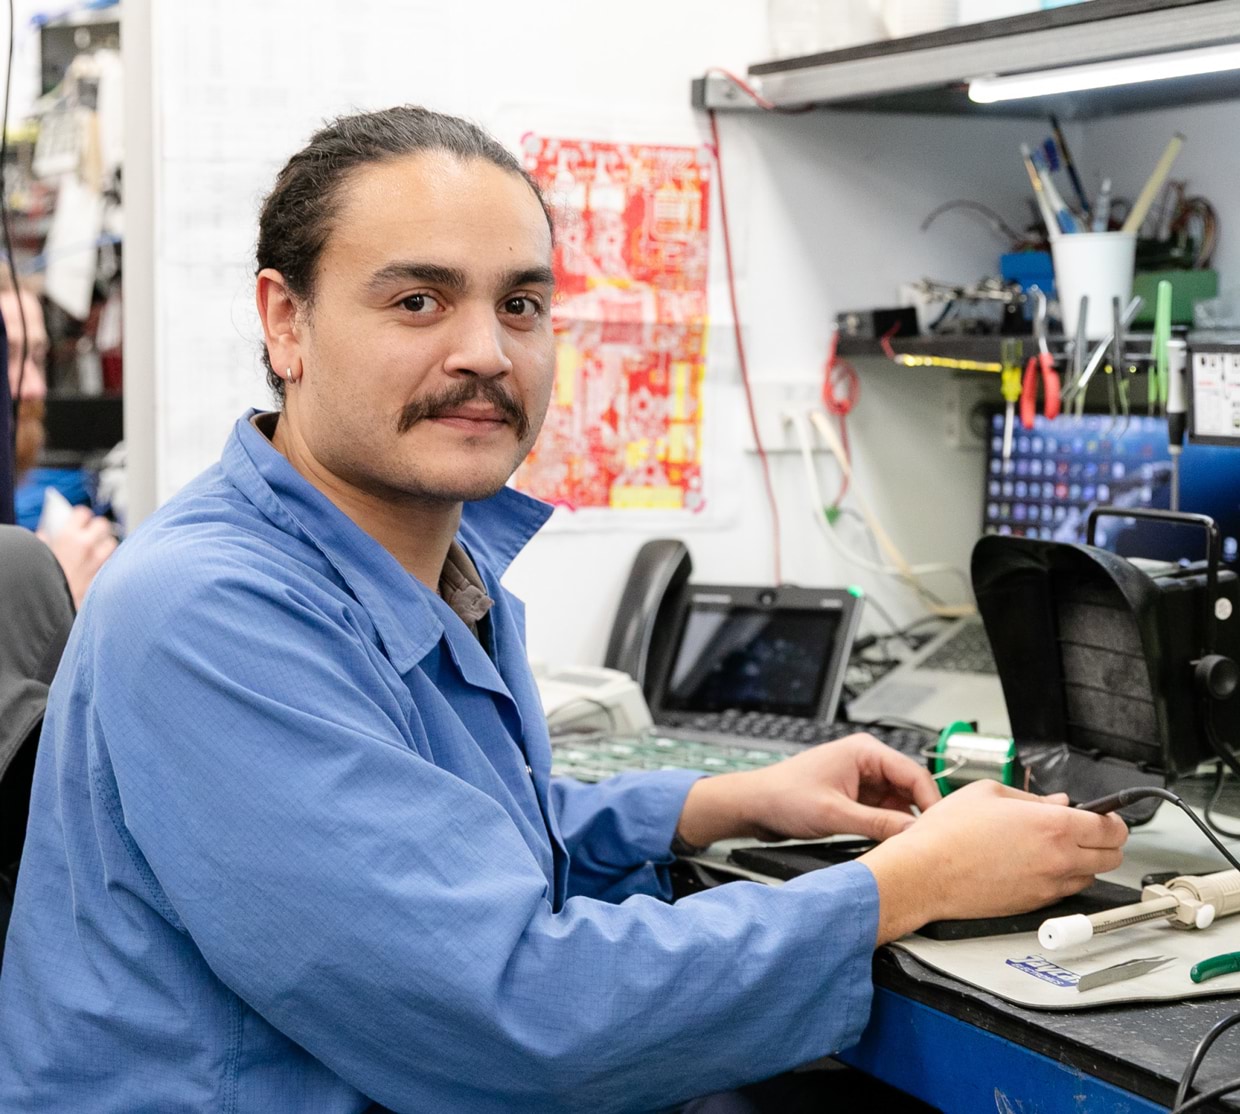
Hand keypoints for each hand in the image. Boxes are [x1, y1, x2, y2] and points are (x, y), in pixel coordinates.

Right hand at [39, 505, 116, 609]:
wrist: (47, 603)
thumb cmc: (40, 578)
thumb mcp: (37, 553)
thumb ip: (44, 541)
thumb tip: (46, 535)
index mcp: (68, 535)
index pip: (83, 513)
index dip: (81, 516)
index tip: (80, 519)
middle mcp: (86, 545)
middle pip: (103, 524)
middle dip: (98, 527)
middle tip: (93, 532)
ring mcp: (97, 561)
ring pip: (112, 543)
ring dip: (106, 545)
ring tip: (99, 550)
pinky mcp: (102, 576)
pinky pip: (112, 563)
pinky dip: (108, 562)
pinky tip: (100, 566)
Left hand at [674, 733, 940, 849]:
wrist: (754, 805)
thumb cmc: (783, 796)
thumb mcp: (834, 814)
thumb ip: (876, 824)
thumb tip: (912, 834)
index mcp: (865, 752)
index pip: (914, 774)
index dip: (931, 802)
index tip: (942, 829)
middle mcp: (867, 762)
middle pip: (910, 789)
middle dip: (918, 815)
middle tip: (930, 844)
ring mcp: (862, 780)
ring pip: (898, 803)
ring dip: (902, 824)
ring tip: (910, 848)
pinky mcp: (855, 798)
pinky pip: (883, 813)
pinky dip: (888, 829)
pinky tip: (891, 846)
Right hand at [859, 779, 1128, 943]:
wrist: (925, 873)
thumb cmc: (948, 833)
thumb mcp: (987, 792)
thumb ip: (1031, 797)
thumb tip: (1057, 803)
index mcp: (1052, 826)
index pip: (1111, 828)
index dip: (1112, 820)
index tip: (1104, 817)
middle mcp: (1059, 860)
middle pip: (1112, 857)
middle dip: (1105, 842)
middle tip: (1085, 831)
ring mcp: (1048, 886)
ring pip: (1090, 877)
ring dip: (1082, 862)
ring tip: (1053, 847)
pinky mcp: (1034, 905)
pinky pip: (1064, 891)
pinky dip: (1059, 878)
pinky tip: (1033, 864)